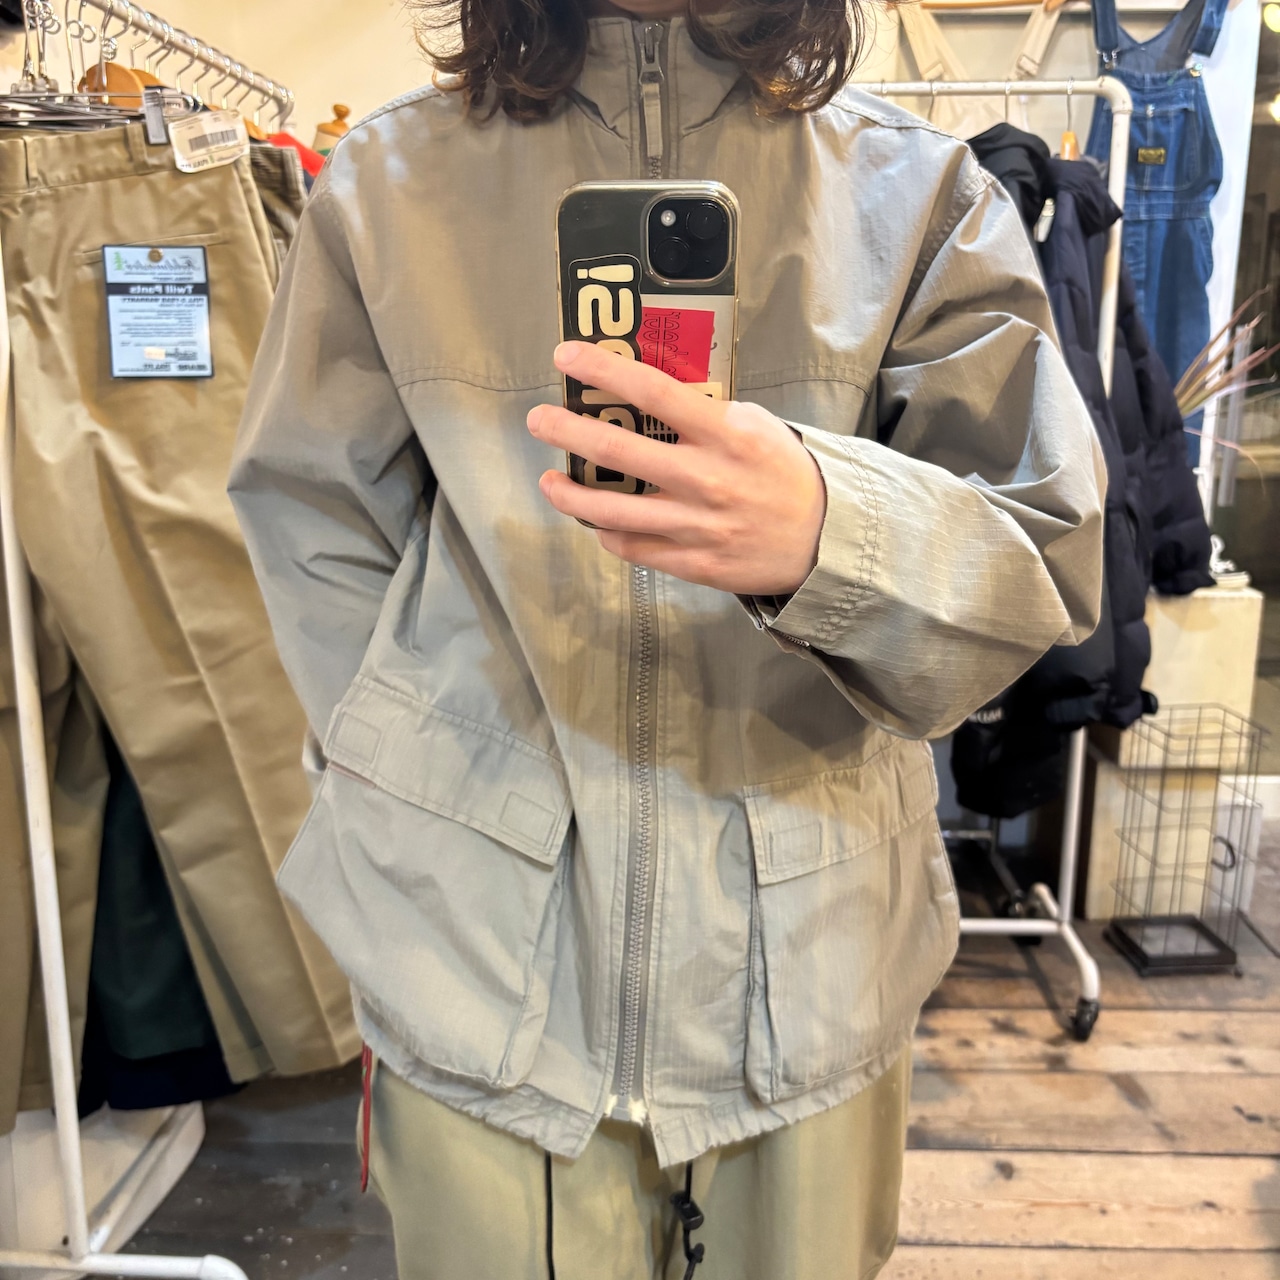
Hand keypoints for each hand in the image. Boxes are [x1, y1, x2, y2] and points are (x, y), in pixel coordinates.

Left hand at [529, 342, 825, 595]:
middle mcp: (706, 479)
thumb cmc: (787, 475)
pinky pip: (636, 549)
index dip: (602, 370)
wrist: (828, 540)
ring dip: (571, 496)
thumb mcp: (758, 426)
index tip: (565, 355)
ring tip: (549, 482)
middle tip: (538, 421)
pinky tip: (596, 522)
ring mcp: (697, 526)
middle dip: (568, 432)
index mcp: (726, 434)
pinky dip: (608, 534)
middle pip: (619, 451)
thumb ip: (707, 414)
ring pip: (614, 512)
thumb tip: (650, 398)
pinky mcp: (695, 564)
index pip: (652, 391)